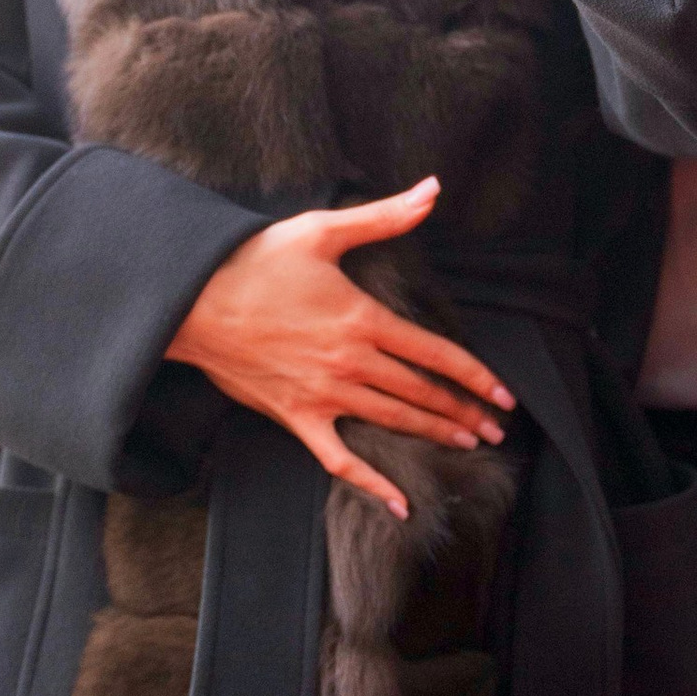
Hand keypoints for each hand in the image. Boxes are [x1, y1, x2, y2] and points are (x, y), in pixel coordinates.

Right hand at [165, 175, 512, 519]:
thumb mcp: (323, 230)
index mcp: (364, 320)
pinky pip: (340, 460)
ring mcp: (325, 395)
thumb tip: (432, 190)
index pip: (435, 354)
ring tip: (468, 445)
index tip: (504, 395)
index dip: (476, 377)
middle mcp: (352, 363)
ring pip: (393, 422)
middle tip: (496, 429)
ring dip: (435, 435)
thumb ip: (385, 216)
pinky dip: (372, 485)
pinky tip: (400, 505)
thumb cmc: (256, 261)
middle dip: (464, 412)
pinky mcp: (297, 416)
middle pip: (422, 394)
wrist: (192, 301)